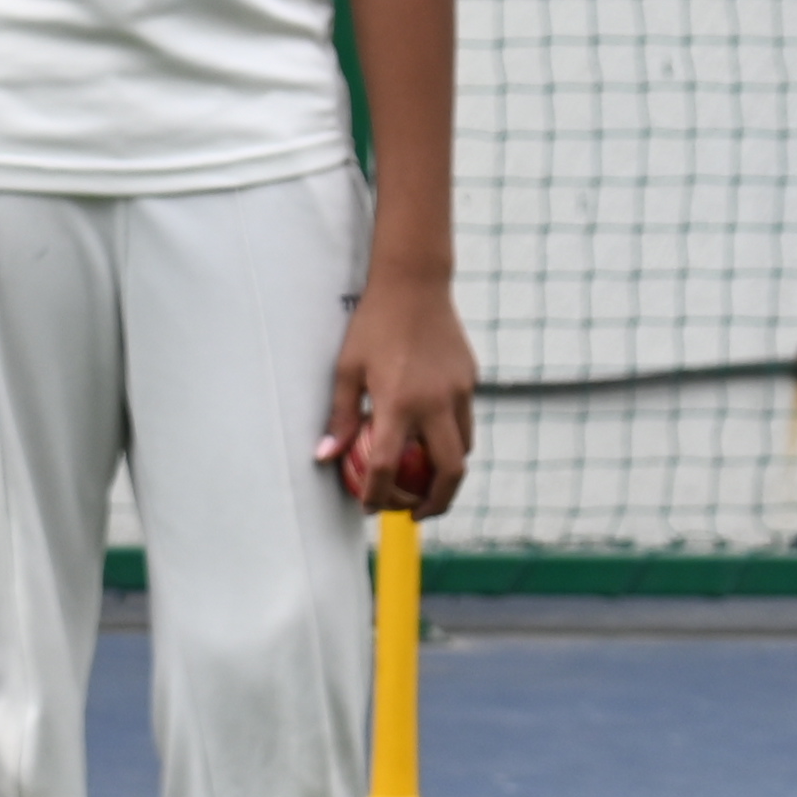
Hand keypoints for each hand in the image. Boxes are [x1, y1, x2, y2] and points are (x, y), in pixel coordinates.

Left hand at [321, 266, 477, 517]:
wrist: (416, 282)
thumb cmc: (373, 325)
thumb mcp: (347, 369)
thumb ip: (341, 416)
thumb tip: (325, 457)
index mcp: (399, 403)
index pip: (389, 467)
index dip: (379, 496)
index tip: (371, 508)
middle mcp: (435, 403)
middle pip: (449, 472)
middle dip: (435, 502)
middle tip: (416, 513)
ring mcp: (459, 392)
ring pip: (464, 448)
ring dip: (447, 472)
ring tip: (426, 482)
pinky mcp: (471, 379)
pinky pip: (466, 420)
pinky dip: (452, 438)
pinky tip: (433, 436)